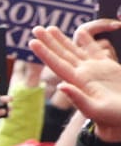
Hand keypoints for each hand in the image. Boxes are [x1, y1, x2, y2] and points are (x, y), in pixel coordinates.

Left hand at [33, 21, 120, 140]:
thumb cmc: (113, 117)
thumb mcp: (95, 110)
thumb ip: (78, 99)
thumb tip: (61, 86)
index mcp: (77, 82)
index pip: (56, 64)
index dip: (45, 53)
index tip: (32, 42)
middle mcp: (82, 74)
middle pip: (61, 54)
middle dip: (48, 41)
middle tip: (36, 29)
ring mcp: (93, 70)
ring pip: (74, 50)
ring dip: (62, 40)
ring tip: (50, 28)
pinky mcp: (107, 67)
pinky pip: (94, 50)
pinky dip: (87, 40)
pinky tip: (80, 32)